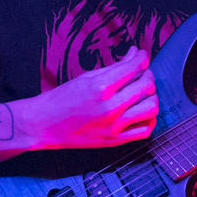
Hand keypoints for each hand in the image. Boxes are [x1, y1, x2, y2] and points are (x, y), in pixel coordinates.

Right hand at [15, 46, 158, 150]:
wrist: (44, 125)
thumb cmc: (62, 99)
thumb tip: (135, 55)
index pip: (134, 68)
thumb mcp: (86, 77)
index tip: (141, 55)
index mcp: (100, 87)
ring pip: (151, 107)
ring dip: (151, 96)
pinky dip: (149, 119)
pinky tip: (141, 111)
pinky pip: (145, 130)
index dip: (142, 57)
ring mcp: (113, 126)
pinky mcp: (115, 141)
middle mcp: (109, 107)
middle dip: (147, 74)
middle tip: (140, 72)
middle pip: (146, 86)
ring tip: (142, 92)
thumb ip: (114, 67)